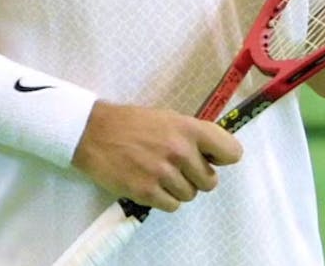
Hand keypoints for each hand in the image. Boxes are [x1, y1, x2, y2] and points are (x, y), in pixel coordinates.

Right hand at [71, 102, 241, 210]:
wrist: (93, 132)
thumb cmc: (133, 123)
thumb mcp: (169, 118)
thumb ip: (193, 135)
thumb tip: (214, 154)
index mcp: (190, 129)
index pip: (231, 152)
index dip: (223, 158)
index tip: (212, 159)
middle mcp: (180, 151)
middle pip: (210, 181)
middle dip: (197, 178)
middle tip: (179, 169)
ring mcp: (162, 173)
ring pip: (190, 195)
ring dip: (179, 189)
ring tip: (161, 175)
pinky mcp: (145, 191)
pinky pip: (172, 206)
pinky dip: (164, 199)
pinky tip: (153, 186)